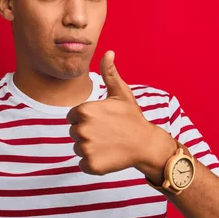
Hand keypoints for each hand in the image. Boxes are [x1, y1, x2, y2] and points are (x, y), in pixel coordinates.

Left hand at [66, 51, 175, 178]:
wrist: (146, 144)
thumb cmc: (132, 117)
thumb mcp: (121, 93)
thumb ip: (109, 73)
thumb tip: (108, 52)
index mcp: (84, 110)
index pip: (73, 117)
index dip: (87, 119)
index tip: (102, 121)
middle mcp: (81, 129)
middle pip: (74, 132)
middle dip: (88, 133)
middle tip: (107, 133)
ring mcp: (85, 148)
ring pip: (78, 148)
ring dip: (90, 148)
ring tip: (108, 144)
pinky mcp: (90, 165)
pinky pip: (83, 163)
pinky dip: (93, 162)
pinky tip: (107, 155)